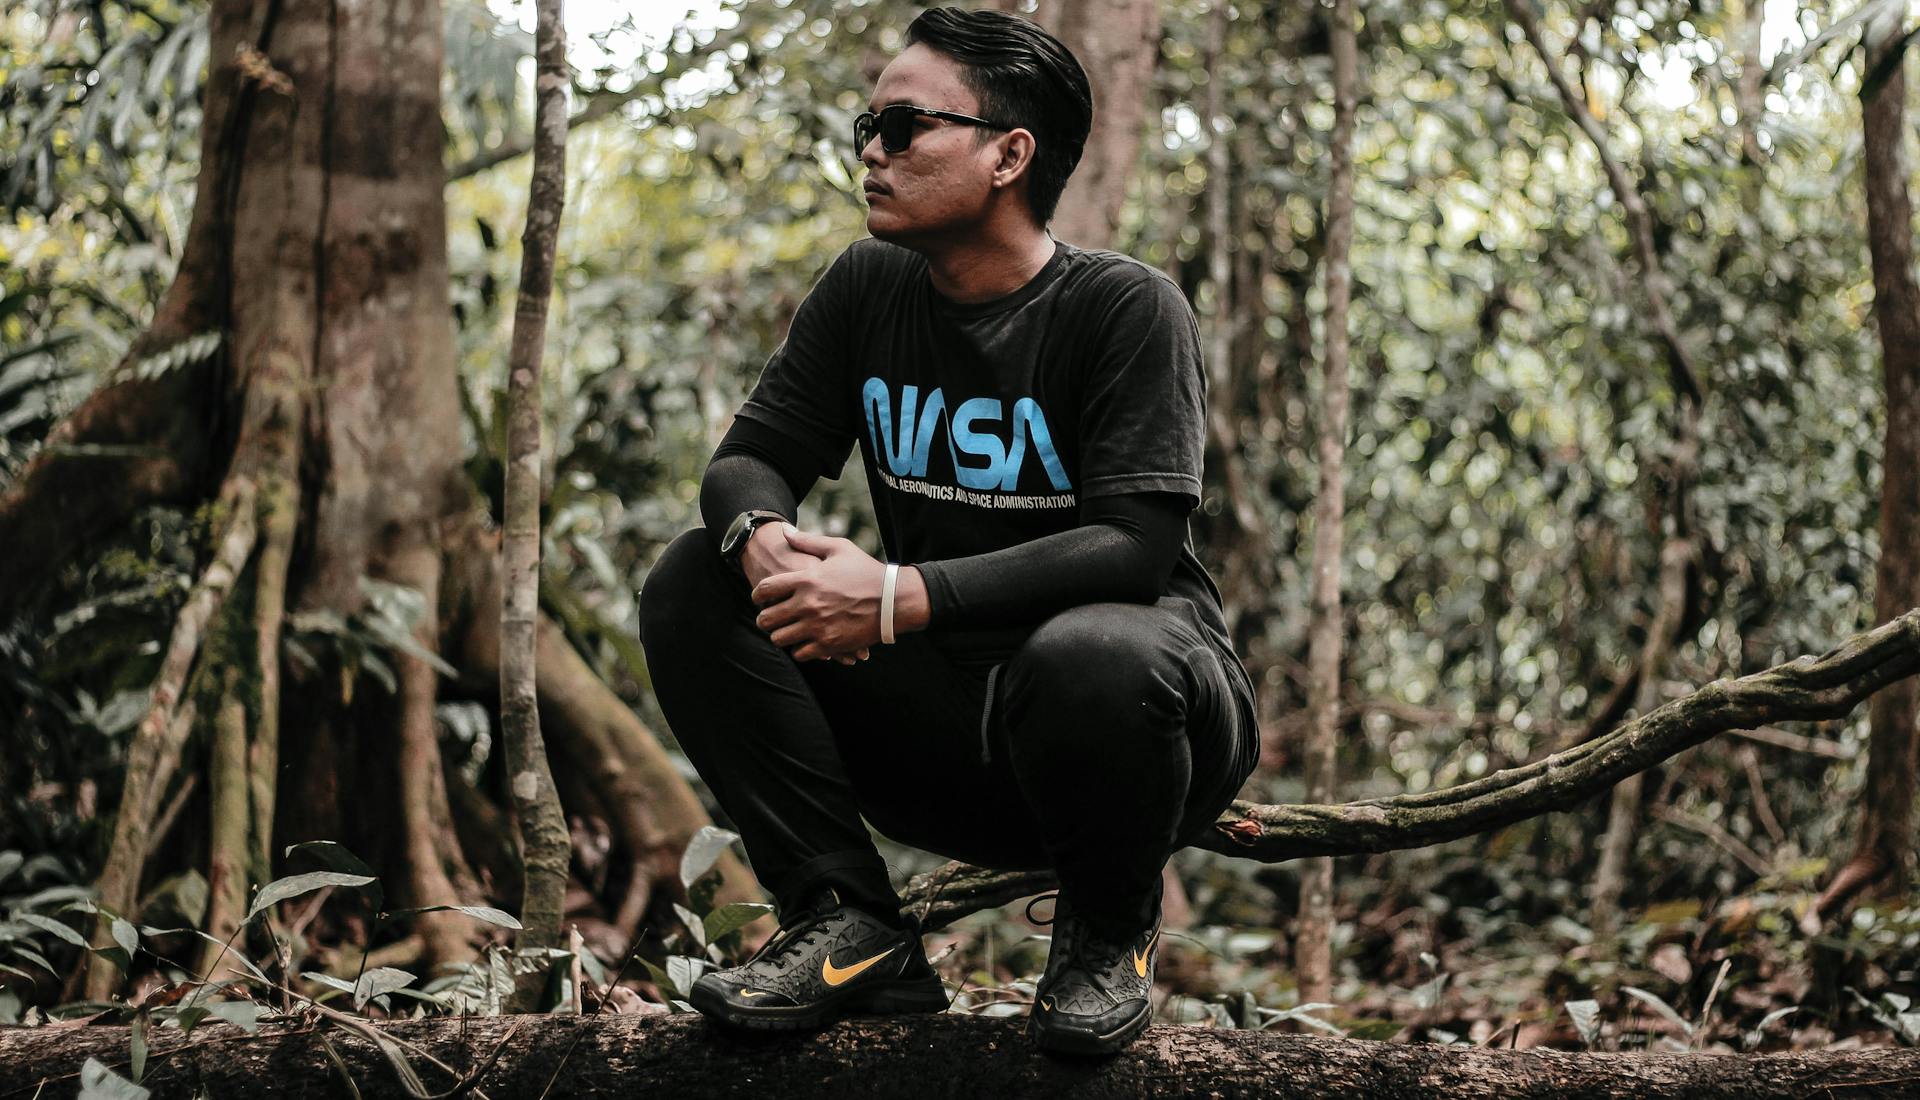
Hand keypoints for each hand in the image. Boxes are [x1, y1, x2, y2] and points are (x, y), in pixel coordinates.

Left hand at [751, 528, 886, 662]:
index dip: (757, 595)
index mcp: (807, 579)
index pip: (765, 589)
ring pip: (780, 638)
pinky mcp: (829, 644)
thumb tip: (784, 531)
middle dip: (764, 619)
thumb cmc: (866, 571)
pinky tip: (804, 642)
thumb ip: (808, 541)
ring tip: (786, 631)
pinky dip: (799, 649)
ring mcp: (818, 626)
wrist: (893, 600)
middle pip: (767, 618)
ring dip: (780, 635)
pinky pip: (800, 653)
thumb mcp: (839, 548)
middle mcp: (808, 604)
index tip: (760, 599)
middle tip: (769, 619)